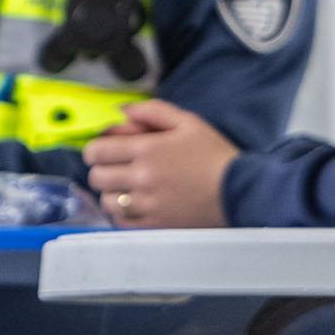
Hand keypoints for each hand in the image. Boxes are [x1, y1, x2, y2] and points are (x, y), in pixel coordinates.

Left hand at [82, 99, 237, 228]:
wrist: (239, 190)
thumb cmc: (215, 156)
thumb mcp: (188, 122)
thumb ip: (153, 111)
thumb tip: (124, 110)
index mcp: (148, 150)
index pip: (97, 151)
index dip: (94, 151)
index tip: (102, 152)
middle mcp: (142, 177)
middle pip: (96, 177)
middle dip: (102, 170)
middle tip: (115, 169)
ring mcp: (147, 203)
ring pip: (106, 201)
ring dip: (112, 194)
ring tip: (128, 189)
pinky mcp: (154, 224)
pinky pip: (121, 221)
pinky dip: (123, 213)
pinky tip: (136, 204)